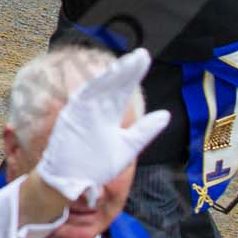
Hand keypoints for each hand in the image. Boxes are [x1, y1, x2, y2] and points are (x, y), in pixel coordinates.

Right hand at [35, 48, 170, 203]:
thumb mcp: (127, 148)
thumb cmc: (95, 167)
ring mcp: (83, 112)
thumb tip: (166, 114)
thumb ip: (144, 131)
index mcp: (110, 115)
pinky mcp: (71, 118)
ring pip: (99, 88)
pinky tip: (105, 77)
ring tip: (128, 63)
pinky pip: (82, 99)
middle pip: (114, 84)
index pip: (124, 89)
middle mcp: (97, 109)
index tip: (145, 58)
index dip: (134, 74)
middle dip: (127, 69)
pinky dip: (93, 87)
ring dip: (112, 75)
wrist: (71, 183)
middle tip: (141, 54)